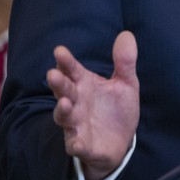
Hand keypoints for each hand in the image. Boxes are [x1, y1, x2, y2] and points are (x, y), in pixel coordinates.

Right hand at [48, 31, 139, 179]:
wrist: (120, 141)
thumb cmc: (116, 108)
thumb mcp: (126, 83)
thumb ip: (124, 62)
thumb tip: (126, 34)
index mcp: (85, 84)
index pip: (72, 70)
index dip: (66, 61)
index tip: (60, 51)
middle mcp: (76, 102)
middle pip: (64, 91)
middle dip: (58, 83)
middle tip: (53, 74)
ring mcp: (76, 124)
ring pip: (64, 116)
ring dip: (62, 110)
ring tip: (65, 103)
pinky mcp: (82, 144)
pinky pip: (76, 145)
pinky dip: (75, 144)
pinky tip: (76, 143)